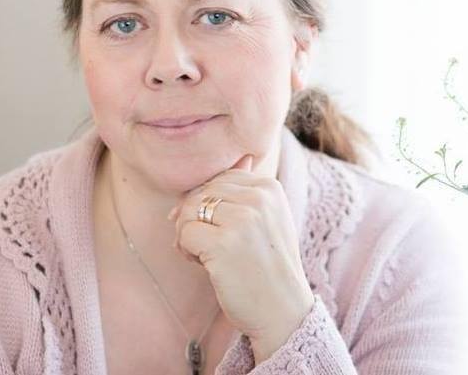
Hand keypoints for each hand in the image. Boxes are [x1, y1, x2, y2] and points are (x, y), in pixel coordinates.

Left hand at [167, 154, 314, 361]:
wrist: (283, 309)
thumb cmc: (270, 264)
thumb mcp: (270, 217)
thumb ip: (251, 189)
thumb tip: (242, 158)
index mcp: (270, 187)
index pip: (220, 178)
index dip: (207, 201)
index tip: (213, 226)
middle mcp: (258, 198)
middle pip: (202, 191)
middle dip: (194, 216)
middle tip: (202, 243)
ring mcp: (242, 219)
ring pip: (190, 209)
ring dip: (187, 233)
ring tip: (202, 253)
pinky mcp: (224, 244)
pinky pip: (184, 233)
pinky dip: (185, 250)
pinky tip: (202, 264)